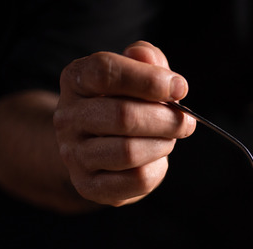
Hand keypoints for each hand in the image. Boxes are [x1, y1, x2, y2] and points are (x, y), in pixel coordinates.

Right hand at [54, 41, 195, 205]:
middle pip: (122, 116)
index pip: (105, 71)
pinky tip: (155, 159)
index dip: (148, 79)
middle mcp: (67, 117)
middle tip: (185, 121)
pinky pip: (136, 180)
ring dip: (162, 144)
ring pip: (129, 152)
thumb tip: (149, 59)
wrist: (95, 147)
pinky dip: (157, 169)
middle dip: (165, 119)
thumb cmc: (122, 103)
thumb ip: (145, 59)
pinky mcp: (89, 185)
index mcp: (75, 80)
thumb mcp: (134, 73)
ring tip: (168, 139)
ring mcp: (74, 154)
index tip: (179, 88)